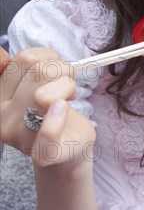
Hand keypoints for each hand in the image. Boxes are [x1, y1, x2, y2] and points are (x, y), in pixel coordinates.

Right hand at [0, 47, 94, 167]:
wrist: (70, 148)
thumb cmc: (54, 111)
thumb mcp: (34, 82)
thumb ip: (22, 66)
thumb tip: (2, 55)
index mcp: (0, 96)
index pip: (24, 58)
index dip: (46, 57)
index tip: (51, 66)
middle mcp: (3, 117)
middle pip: (39, 70)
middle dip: (63, 71)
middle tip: (67, 84)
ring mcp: (19, 137)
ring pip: (46, 92)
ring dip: (69, 87)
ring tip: (68, 96)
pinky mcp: (42, 154)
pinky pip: (47, 133)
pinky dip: (58, 118)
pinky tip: (63, 110)